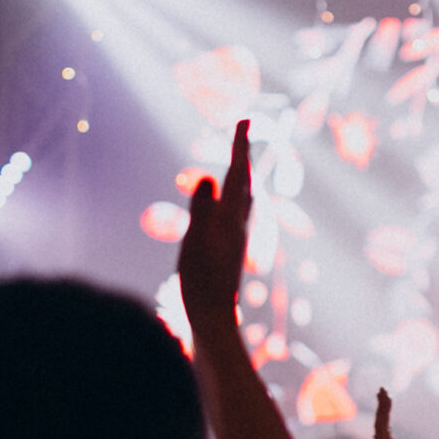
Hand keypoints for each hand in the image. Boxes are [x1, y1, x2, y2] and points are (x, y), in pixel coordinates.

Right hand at [178, 121, 252, 333]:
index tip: (244, 120)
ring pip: (244, 197)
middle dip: (242, 154)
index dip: (240, 147)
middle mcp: (239, 224)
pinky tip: (235, 202)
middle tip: (243, 129)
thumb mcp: (194, 243)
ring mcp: (237, 237)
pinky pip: (237, 210)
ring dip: (241, 174)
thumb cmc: (200, 283)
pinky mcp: (231, 248)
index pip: (236, 174)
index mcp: (230, 219)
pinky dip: (236, 194)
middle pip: (244, 181)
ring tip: (240, 159)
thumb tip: (208, 177)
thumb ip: (201, 210)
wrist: (214, 318)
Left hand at [376, 389, 422, 438]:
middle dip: (381, 407)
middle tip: (382, 390)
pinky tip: (385, 429)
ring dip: (383, 415)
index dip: (383, 410)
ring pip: (382, 432)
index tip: (386, 394)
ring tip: (384, 401)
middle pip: (379, 426)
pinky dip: (386, 428)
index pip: (382, 427)